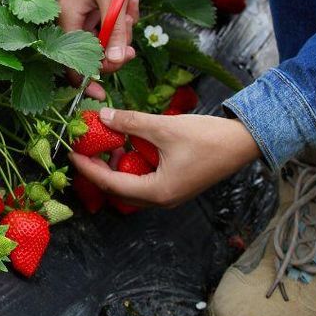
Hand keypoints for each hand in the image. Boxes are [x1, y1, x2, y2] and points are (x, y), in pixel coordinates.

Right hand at [58, 0, 139, 98]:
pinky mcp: (95, 8)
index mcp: (66, 19)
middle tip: (133, 38)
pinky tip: (130, 0)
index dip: (86, 80)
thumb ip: (114, 31)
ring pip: (106, 39)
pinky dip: (123, 17)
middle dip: (117, 47)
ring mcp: (84, 14)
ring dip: (124, 28)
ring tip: (131, 5)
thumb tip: (115, 63)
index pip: (69, 63)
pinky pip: (111, 24)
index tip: (104, 93)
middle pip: (94, 53)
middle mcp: (71, 20)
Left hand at [68, 107, 260, 207]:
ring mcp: (168, 193)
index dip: (88, 168)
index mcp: (157, 192)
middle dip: (98, 169)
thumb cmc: (208, 138)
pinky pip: (144, 179)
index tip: (71, 153)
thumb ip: (131, 123)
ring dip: (115, 166)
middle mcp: (160, 199)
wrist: (245, 142)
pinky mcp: (175, 184)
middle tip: (83, 148)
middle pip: (118, 189)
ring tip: (103, 142)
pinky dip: (131, 164)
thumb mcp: (164, 127)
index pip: (110, 184)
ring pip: (131, 185)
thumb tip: (102, 117)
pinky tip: (125, 143)